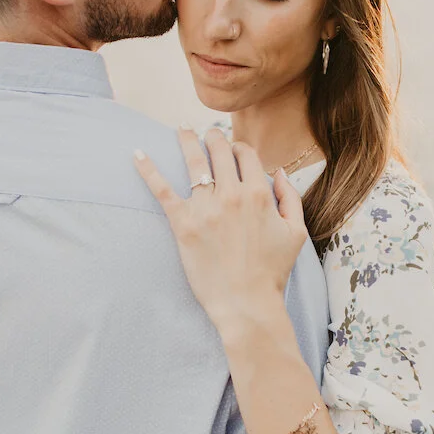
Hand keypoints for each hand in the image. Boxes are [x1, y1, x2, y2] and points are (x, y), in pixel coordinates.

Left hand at [135, 127, 307, 333]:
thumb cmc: (272, 272)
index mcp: (259, 194)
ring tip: (181, 129)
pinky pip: (162, 190)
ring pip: (193, 162)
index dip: (239, 148)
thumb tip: (279, 173)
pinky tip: (137, 154)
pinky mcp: (183, 224)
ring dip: (187, 140)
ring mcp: (205, 208)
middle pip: (219, 152)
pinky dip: (148, 169)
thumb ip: (290, 198)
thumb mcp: (295, 233)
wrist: (247, 303)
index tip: (233, 150)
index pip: (246, 155)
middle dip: (213, 138)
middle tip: (207, 134)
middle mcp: (232, 194)